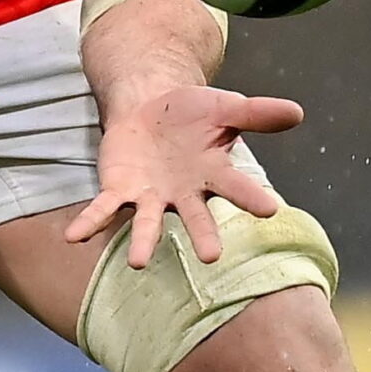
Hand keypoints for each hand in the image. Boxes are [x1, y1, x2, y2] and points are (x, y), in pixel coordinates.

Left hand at [64, 83, 303, 267]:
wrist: (149, 108)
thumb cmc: (192, 113)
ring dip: (144, 243)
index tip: (271, 208)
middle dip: (203, 236)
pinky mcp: (121, 190)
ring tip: (139, 263)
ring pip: (150, 223)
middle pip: (197, 218)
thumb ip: (256, 113)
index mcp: (214, 174)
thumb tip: (297, 112)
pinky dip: (89, 222)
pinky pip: (105, 209)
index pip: (237, 186)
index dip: (252, 197)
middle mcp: (185, 194)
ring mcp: (152, 196)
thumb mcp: (224, 107)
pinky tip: (73, 236)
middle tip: (212, 258)